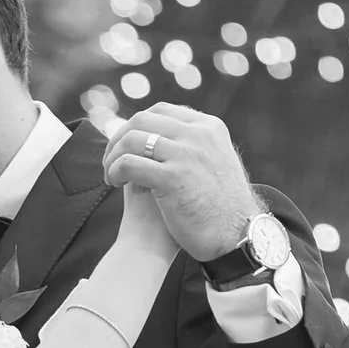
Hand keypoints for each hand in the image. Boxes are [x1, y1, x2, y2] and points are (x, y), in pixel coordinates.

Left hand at [100, 102, 259, 262]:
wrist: (237, 237)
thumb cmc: (222, 208)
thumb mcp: (215, 163)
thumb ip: (195, 146)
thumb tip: (163, 136)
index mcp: (209, 127)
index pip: (162, 110)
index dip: (137, 125)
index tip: (127, 144)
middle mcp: (198, 134)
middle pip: (142, 120)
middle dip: (120, 138)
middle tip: (111, 160)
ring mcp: (186, 154)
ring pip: (132, 139)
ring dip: (113, 156)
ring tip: (111, 175)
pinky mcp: (172, 177)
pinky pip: (129, 163)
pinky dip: (115, 171)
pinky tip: (115, 183)